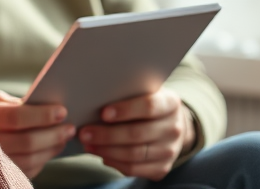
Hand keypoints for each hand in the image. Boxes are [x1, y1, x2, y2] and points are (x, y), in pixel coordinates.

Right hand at [0, 89, 75, 178]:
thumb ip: (13, 102)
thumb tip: (43, 107)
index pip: (17, 117)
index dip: (42, 115)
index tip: (63, 111)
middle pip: (27, 142)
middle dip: (53, 134)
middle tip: (70, 127)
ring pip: (30, 159)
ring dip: (52, 149)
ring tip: (64, 137)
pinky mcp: (0, 173)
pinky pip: (27, 170)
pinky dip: (43, 160)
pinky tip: (51, 149)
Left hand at [77, 87, 194, 180]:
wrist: (169, 124)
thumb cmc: (147, 103)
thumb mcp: (143, 92)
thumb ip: (127, 92)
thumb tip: (94, 96)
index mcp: (171, 103)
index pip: (149, 106)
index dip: (126, 110)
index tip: (103, 113)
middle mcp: (174, 128)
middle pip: (138, 134)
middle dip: (107, 135)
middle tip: (85, 133)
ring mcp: (170, 150)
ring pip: (134, 154)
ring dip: (106, 150)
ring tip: (88, 144)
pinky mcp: (162, 167)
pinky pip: (134, 169)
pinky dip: (114, 163)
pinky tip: (101, 155)